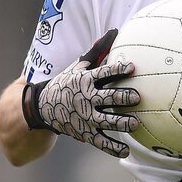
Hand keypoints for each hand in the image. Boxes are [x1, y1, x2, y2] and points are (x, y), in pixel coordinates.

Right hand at [22, 29, 139, 157]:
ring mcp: (87, 117)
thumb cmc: (67, 82)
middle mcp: (87, 99)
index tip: (133, 67)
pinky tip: (125, 150)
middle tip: (137, 97)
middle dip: (122, 98)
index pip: (104, 73)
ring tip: (134, 124)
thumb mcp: (79, 66)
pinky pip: (101, 142)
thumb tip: (114, 31)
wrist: (44, 107)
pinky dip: (112, 147)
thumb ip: (97, 52)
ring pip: (106, 121)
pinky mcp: (86, 133)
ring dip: (121, 123)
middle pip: (107, 98)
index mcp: (86, 80)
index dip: (118, 69)